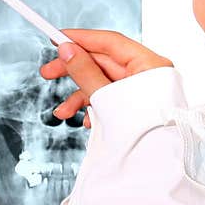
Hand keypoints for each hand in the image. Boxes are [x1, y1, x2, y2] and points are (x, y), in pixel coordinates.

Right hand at [39, 28, 172, 127]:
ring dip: (80, 97)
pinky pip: (110, 100)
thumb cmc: (143, 133)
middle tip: (47, 73)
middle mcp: (147, 75)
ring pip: (103, 85)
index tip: (58, 38)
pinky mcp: (135, 110)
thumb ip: (85, 72)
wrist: (157, 166)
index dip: (82, 39)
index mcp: (149, 65)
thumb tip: (67, 49)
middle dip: (74, 71)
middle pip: (103, 63)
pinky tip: (87, 122)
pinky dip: (95, 108)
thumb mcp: (106, 97)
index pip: (110, 42)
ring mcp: (142, 93)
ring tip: (63, 112)